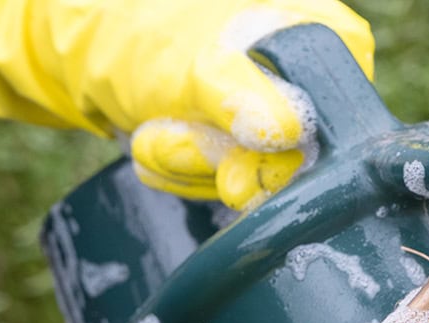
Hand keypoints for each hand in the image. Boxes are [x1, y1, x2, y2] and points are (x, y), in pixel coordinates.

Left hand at [0, 0, 374, 207]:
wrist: (88, 43)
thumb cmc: (151, 34)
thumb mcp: (199, 64)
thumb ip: (242, 97)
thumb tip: (289, 133)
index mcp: (331, 44)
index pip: (340, 127)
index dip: (287, 158)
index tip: (239, 166)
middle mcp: (312, 81)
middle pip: (294, 163)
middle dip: (218, 162)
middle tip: (169, 135)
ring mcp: (275, 112)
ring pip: (253, 180)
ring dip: (189, 165)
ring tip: (156, 128)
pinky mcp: (242, 139)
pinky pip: (223, 181)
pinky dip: (180, 167)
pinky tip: (157, 135)